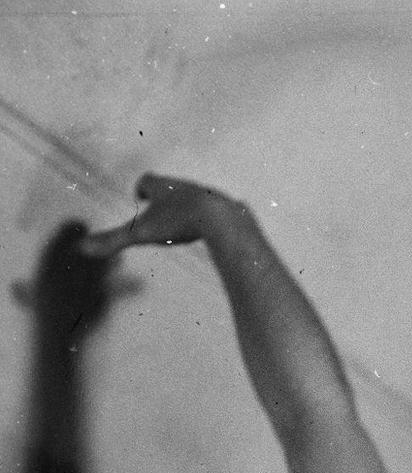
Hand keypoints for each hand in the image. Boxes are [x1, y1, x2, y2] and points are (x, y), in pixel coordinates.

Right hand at [79, 173, 233, 261]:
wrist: (221, 218)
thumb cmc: (179, 222)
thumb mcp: (141, 234)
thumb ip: (113, 241)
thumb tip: (82, 248)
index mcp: (161, 186)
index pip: (147, 181)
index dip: (142, 188)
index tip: (141, 197)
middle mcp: (183, 185)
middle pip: (171, 187)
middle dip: (165, 195)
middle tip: (162, 207)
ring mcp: (205, 194)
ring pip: (193, 197)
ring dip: (188, 206)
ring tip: (187, 220)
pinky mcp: (226, 208)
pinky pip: (217, 211)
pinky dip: (211, 219)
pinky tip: (213, 230)